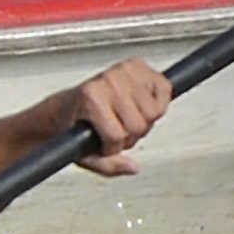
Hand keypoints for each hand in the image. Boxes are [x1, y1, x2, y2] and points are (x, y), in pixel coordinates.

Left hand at [63, 59, 174, 176]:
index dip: (113, 148)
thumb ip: (107, 166)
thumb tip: (132, 167)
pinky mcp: (138, 65)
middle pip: (139, 124)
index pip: (117, 135)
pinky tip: (142, 106)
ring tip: (128, 119)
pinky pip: (165, 89)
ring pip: (154, 110)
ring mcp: (123, 70)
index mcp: (90, 97)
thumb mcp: (83, 154)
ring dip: (144, 121)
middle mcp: (107, 80)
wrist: (68, 105)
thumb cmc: (75, 125)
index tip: (104, 145)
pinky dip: (159, 102)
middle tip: (119, 131)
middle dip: (130, 135)